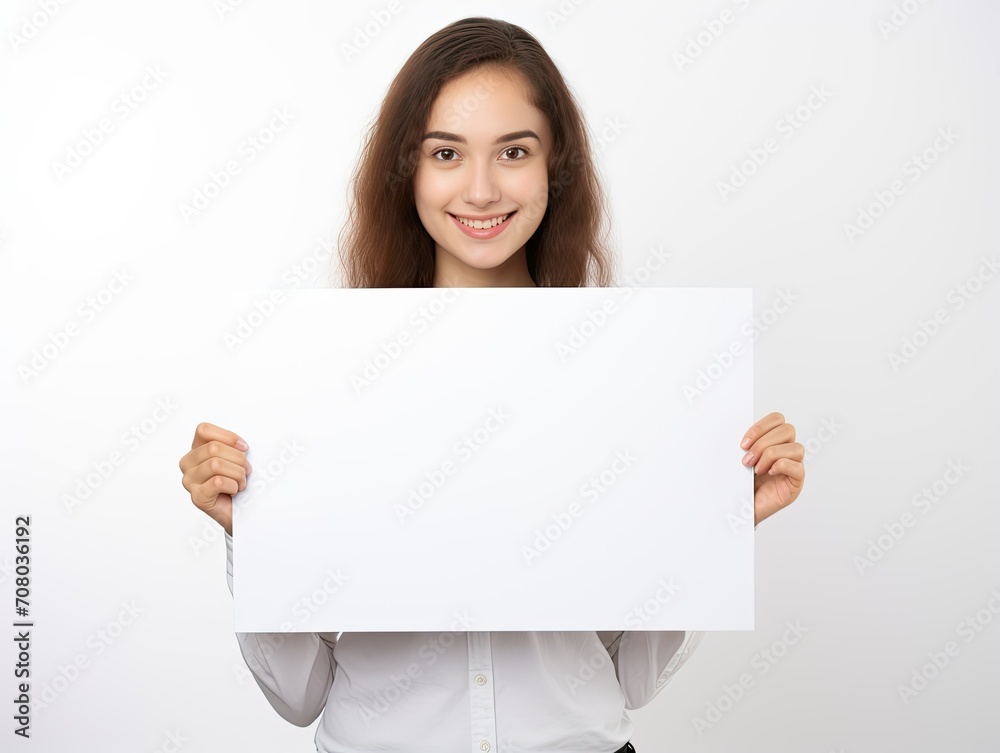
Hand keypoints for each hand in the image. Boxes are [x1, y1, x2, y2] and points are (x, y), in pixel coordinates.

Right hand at [179, 422, 251, 535]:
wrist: (239, 510)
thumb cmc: (236, 481)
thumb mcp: (235, 458)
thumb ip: (232, 446)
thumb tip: (242, 446)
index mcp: (196, 449)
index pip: (203, 430)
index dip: (228, 436)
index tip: (244, 447)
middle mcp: (188, 464)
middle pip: (213, 448)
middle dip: (238, 459)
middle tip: (246, 470)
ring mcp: (190, 481)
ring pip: (216, 464)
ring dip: (237, 473)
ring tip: (241, 482)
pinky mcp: (197, 497)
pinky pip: (218, 482)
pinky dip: (233, 486)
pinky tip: (234, 491)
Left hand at [740, 412, 804, 526]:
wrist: (740, 509)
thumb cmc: (742, 483)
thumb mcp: (740, 459)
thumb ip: (746, 444)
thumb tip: (742, 437)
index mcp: (774, 440)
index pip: (778, 419)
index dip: (761, 427)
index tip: (743, 444)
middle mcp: (787, 451)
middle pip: (788, 430)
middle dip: (763, 443)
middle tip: (747, 459)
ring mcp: (793, 466)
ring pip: (796, 447)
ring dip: (771, 455)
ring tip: (756, 469)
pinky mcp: (795, 483)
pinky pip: (798, 467)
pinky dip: (781, 466)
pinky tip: (768, 473)